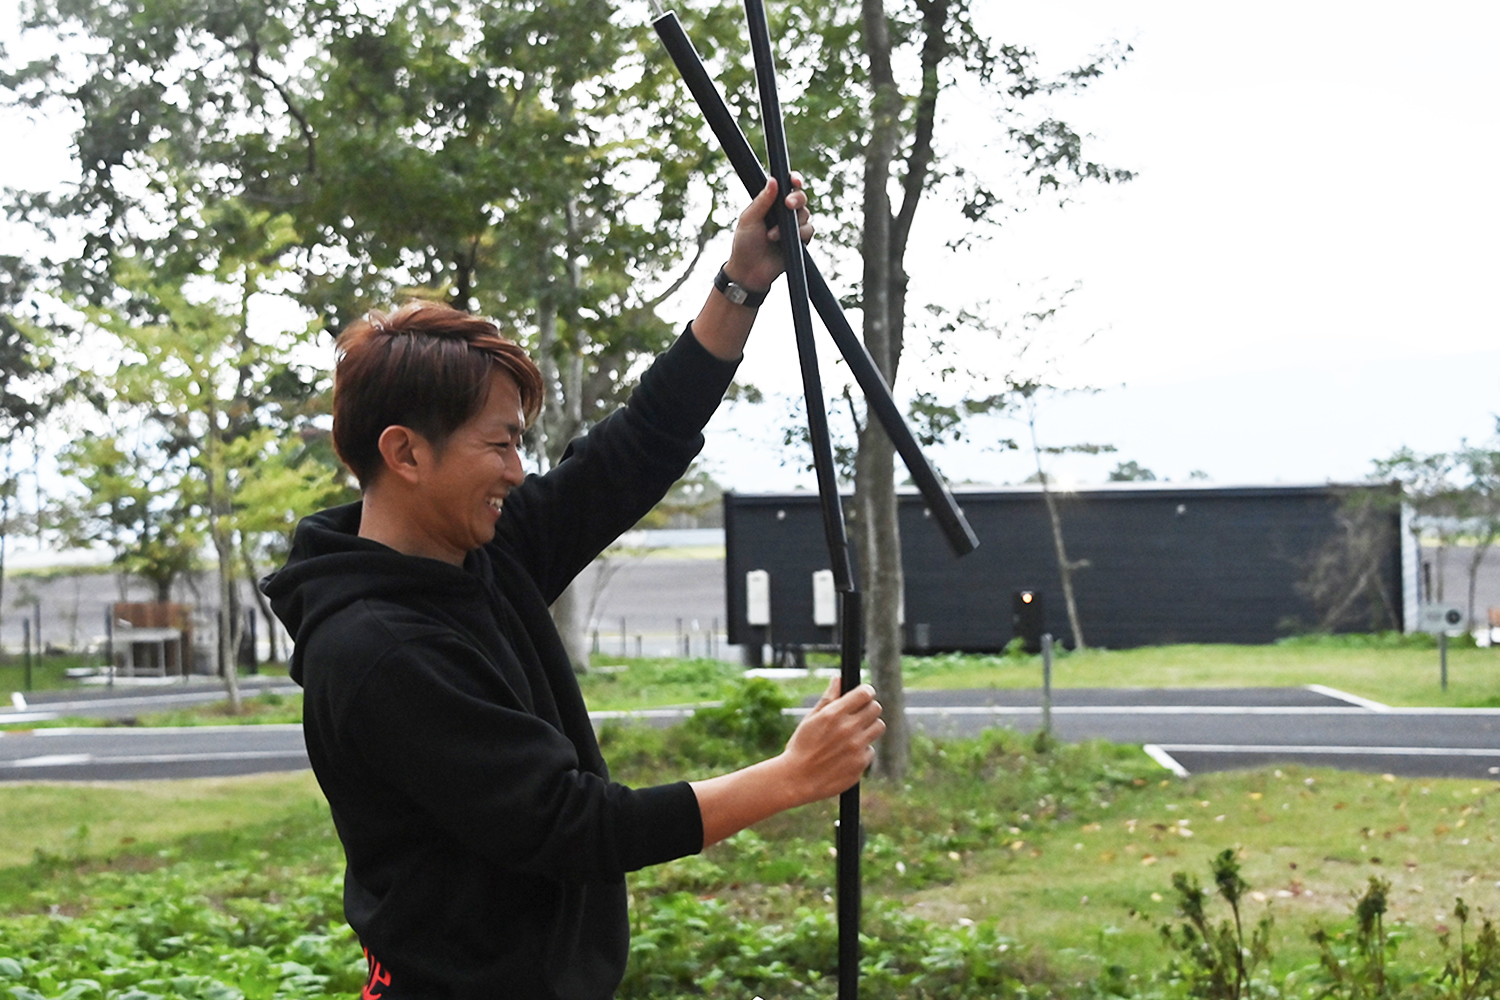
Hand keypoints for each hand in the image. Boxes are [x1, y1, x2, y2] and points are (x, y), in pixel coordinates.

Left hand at [722, 174, 813, 291]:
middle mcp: (785, 213)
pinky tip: (783, 241)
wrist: (749, 271)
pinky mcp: (800, 241)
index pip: (786, 186)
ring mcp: (794, 227)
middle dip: (797, 199)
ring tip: (772, 235)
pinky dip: (799, 234)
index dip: (794, 180)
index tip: (794, 180)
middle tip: (788, 204)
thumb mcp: (749, 219)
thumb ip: (762, 200)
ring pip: (806, 215)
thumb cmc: (745, 243)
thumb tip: (773, 180)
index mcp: (771, 203)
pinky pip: (809, 231)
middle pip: (800, 197)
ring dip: (792, 223)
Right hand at [780, 677, 884, 799]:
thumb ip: (828, 698)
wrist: (796, 780)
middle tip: (859, 714)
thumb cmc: (801, 747)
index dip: (866, 692)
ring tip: (855, 733)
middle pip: (876, 708)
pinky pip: (870, 750)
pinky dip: (862, 750)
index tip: (864, 695)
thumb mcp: (810, 719)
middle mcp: (848, 729)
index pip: (865, 693)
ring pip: (879, 727)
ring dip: (870, 727)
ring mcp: (856, 748)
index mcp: (834, 714)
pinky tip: (846, 754)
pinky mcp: (860, 764)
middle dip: (868, 708)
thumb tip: (838, 679)